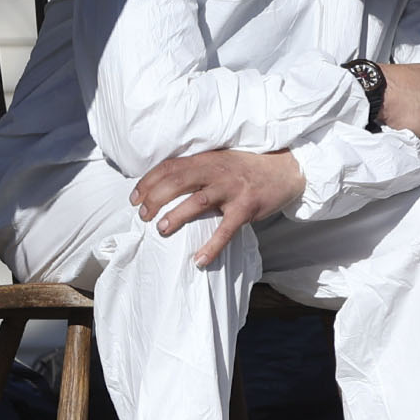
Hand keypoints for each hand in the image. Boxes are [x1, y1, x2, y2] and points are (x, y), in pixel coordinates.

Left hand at [131, 148, 307, 267]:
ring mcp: (232, 190)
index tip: (134, 198)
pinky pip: (225, 230)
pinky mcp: (247, 208)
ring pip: (197, 202)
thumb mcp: (220, 161)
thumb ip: (197, 170)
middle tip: (142, 215)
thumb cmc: (247, 168)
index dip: (148, 181)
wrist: (286, 169)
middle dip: (155, 198)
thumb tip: (165, 187)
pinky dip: (211, 246)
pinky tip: (198, 260)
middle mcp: (216, 171)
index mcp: (206, 159)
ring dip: (175, 216)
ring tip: (160, 229)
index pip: (170, 167)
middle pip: (177, 182)